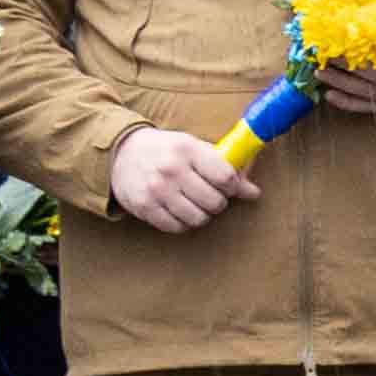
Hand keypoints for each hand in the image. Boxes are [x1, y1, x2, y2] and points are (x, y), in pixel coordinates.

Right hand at [108, 125, 246, 233]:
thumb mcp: (195, 148)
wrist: (121, 152)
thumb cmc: (167, 150)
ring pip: (198, 219)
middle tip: (210, 196)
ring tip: (195, 203)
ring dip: (202, 215)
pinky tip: (179, 210)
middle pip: (215, 202)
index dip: (234, 187)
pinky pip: (176, 227)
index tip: (228, 187)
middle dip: (218, 202)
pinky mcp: (144, 207)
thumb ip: (225, 167)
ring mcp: (157, 189)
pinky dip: (183, 223)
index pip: (226, 177)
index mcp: (188, 149)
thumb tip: (253, 192)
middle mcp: (172, 169)